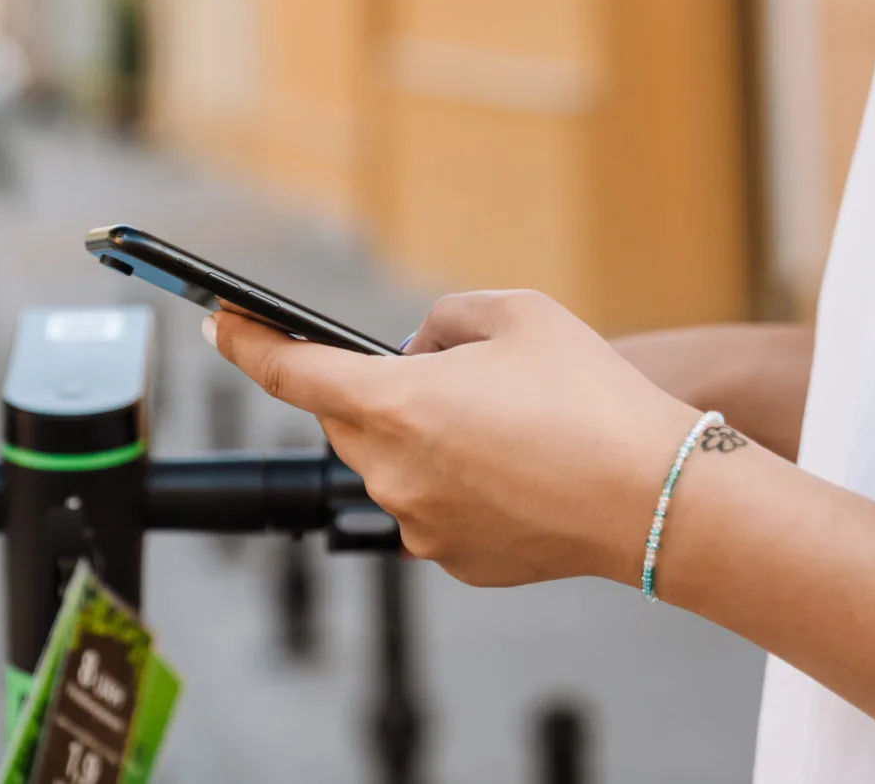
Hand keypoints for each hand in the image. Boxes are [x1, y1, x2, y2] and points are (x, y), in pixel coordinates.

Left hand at [207, 290, 700, 586]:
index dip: (246, 342)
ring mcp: (420, 524)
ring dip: (422, 436)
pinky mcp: (454, 560)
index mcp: (394, 402)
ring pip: (392, 464)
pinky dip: (456, 481)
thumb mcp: (515, 313)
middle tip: (448, 372)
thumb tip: (419, 351)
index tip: (218, 321)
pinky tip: (514, 467)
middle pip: (348, 418)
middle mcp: (392, 471)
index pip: (291, 371)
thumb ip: (445, 320)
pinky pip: (431, 506)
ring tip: (502, 421)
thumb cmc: (590, 396)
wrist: (656, 496)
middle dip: (378, 388)